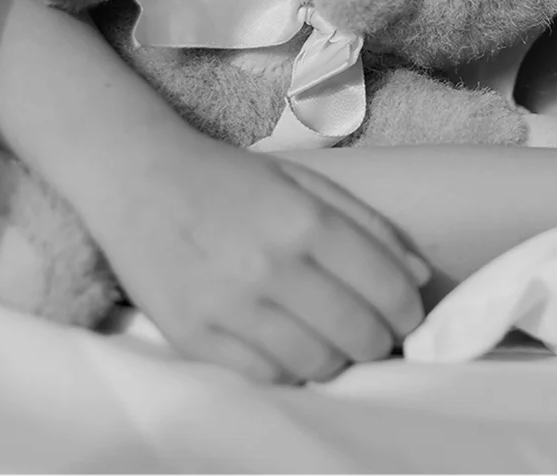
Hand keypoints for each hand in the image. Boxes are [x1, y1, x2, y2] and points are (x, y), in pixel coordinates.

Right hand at [84, 135, 429, 383]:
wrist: (137, 179)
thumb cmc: (230, 180)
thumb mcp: (306, 183)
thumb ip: (368, 226)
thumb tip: (418, 277)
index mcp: (305, 222)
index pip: (386, 289)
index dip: (408, 312)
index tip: (405, 315)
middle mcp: (271, 267)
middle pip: (359, 335)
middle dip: (379, 341)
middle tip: (374, 333)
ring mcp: (230, 306)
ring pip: (316, 364)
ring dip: (336, 358)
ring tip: (331, 339)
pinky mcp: (194, 335)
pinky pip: (265, 376)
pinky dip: (288, 368)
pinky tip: (288, 345)